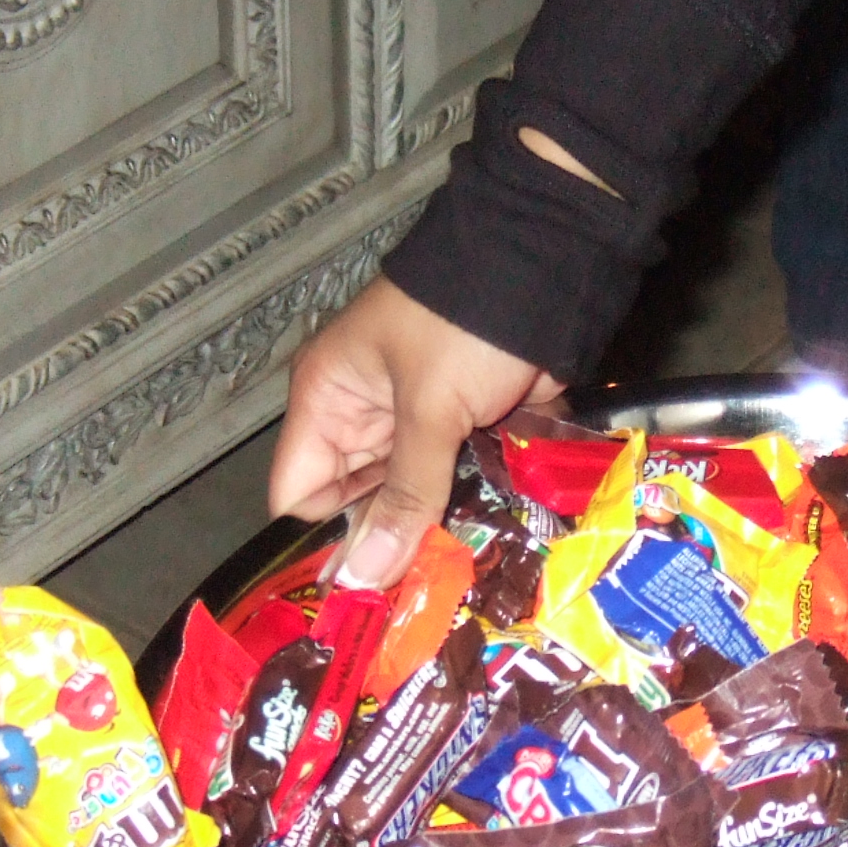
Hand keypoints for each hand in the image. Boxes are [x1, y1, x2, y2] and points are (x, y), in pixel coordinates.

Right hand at [266, 276, 560, 588]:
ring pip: (411, 499)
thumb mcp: (429, 408)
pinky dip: (472, 505)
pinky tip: (491, 536)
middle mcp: (364, 416)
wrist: (549, 261)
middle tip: (423, 585)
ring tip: (460, 565)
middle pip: (357, 506)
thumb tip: (362, 578)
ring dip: (436, 527)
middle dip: (389, 542)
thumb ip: (404, 495)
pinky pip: (456, 483)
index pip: (298, 495)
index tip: (365, 585)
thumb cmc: (470, 317)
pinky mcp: (466, 428)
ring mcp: (417, 423)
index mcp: (328, 400)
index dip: (326, 539)